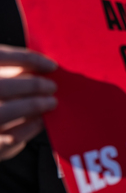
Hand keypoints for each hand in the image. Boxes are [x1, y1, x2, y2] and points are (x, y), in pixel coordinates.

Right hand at [0, 45, 57, 160]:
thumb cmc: (2, 98)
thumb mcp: (3, 79)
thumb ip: (15, 71)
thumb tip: (46, 67)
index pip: (0, 56)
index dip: (27, 59)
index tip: (52, 65)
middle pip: (1, 87)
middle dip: (32, 85)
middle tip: (52, 87)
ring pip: (3, 113)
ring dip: (33, 105)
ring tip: (51, 102)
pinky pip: (11, 136)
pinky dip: (31, 125)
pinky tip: (42, 119)